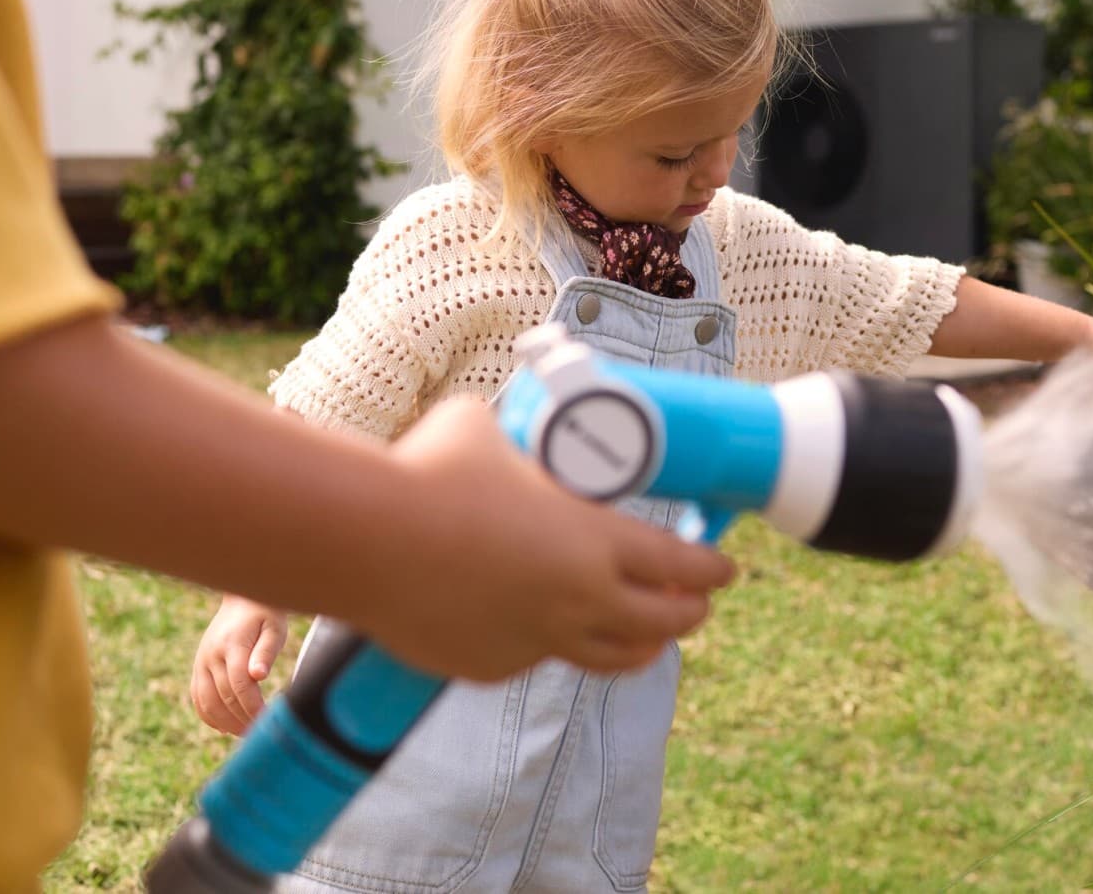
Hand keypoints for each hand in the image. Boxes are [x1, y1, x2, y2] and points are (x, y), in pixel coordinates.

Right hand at [190, 596, 288, 735]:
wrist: (242, 598)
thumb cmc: (265, 613)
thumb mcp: (274, 627)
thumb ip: (266, 651)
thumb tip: (258, 675)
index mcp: (232, 644)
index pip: (239, 685)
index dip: (253, 707)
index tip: (267, 720)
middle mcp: (211, 655)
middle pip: (224, 697)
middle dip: (242, 719)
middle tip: (260, 733)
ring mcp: (201, 662)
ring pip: (206, 702)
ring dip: (225, 723)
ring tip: (245, 733)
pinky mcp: (198, 667)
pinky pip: (197, 697)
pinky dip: (209, 716)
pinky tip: (225, 727)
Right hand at [360, 397, 735, 680]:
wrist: (368, 538)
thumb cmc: (432, 470)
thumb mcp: (489, 431)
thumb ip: (519, 440)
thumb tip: (508, 426)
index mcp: (596, 539)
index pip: (680, 566)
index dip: (710, 569)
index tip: (724, 569)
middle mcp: (580, 599)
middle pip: (662, 623)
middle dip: (688, 612)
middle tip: (695, 603)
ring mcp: (537, 639)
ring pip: (612, 658)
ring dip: (640, 645)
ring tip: (648, 635)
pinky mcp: (494, 666)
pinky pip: (538, 656)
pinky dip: (553, 643)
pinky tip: (543, 625)